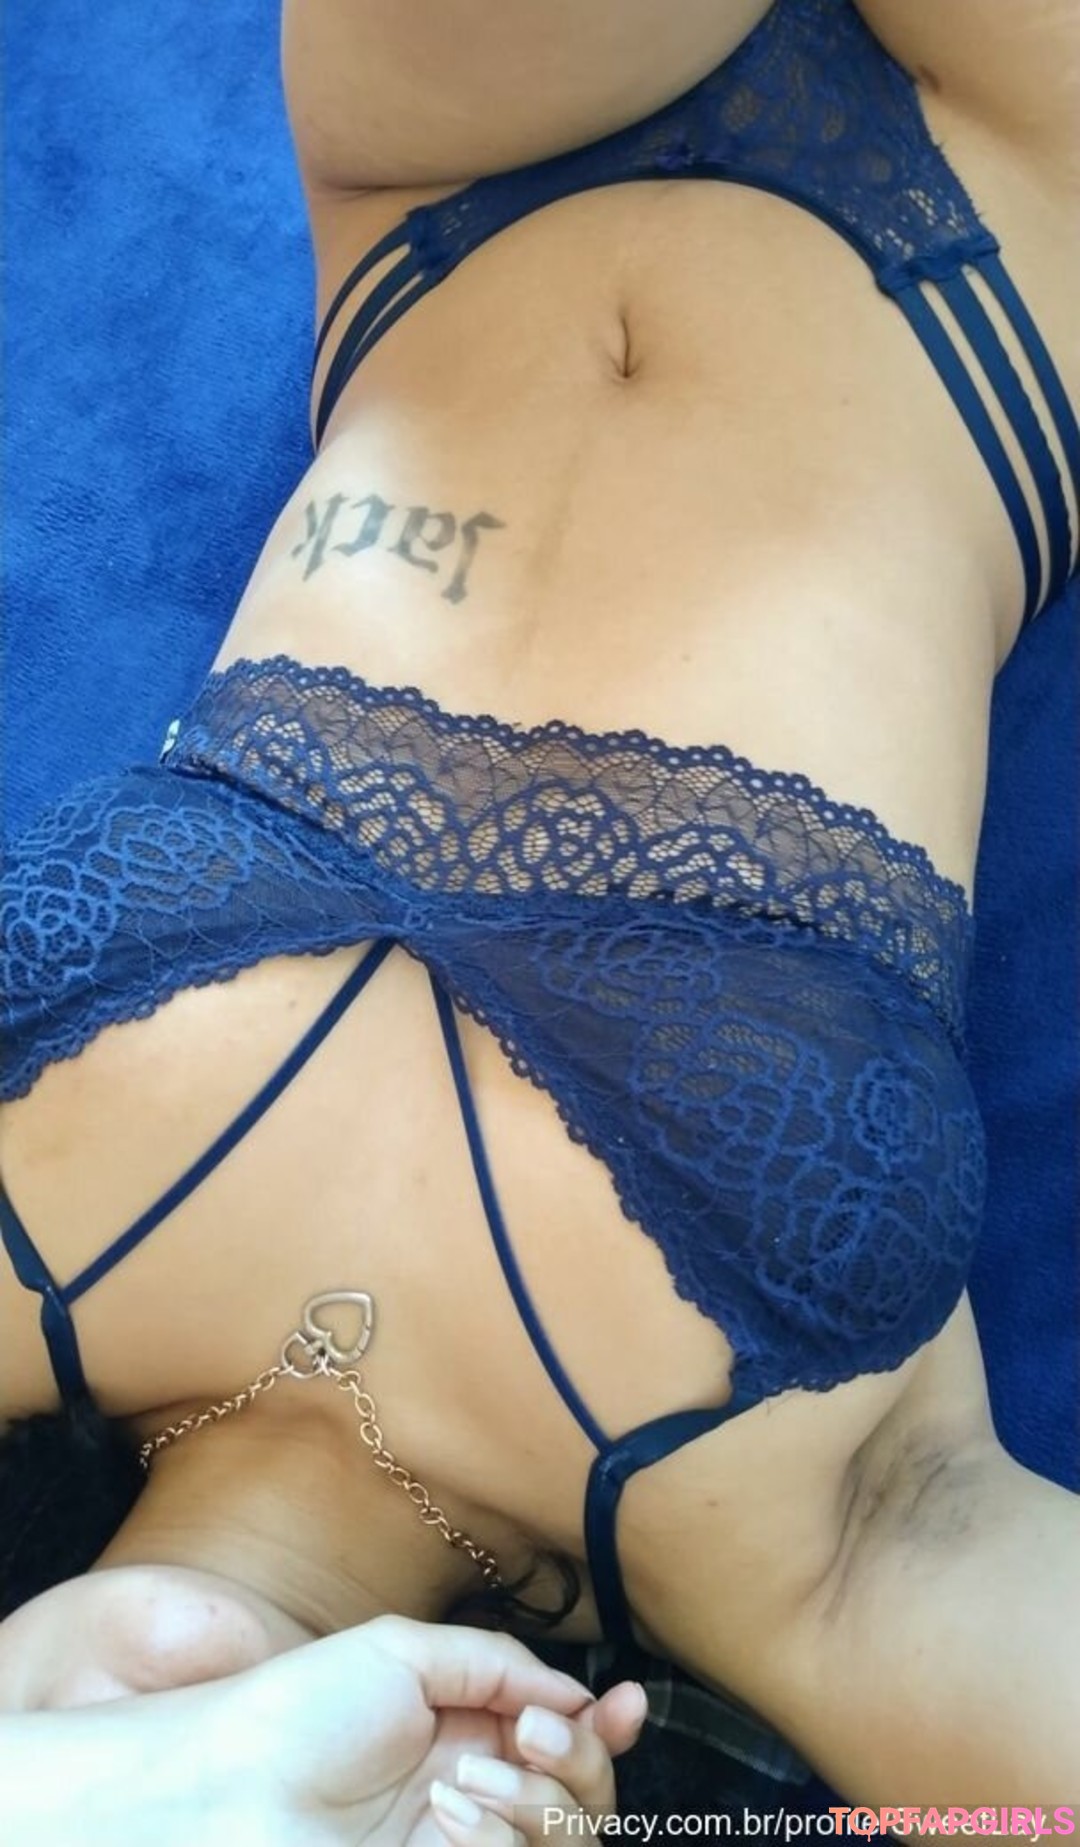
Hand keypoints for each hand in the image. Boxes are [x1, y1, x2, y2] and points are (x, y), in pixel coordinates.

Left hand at [217, 1613, 645, 1843]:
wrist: (230, 1791)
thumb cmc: (299, 1710)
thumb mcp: (404, 1652)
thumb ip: (497, 1664)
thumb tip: (575, 1695)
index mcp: (467, 1727)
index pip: (566, 1735)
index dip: (607, 1724)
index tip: (626, 1704)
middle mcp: (477, 1790)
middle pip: (587, 1794)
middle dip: (582, 1759)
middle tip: (534, 1735)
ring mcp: (465, 1845)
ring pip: (569, 1840)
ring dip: (537, 1800)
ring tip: (462, 1779)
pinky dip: (502, 1838)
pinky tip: (447, 1814)